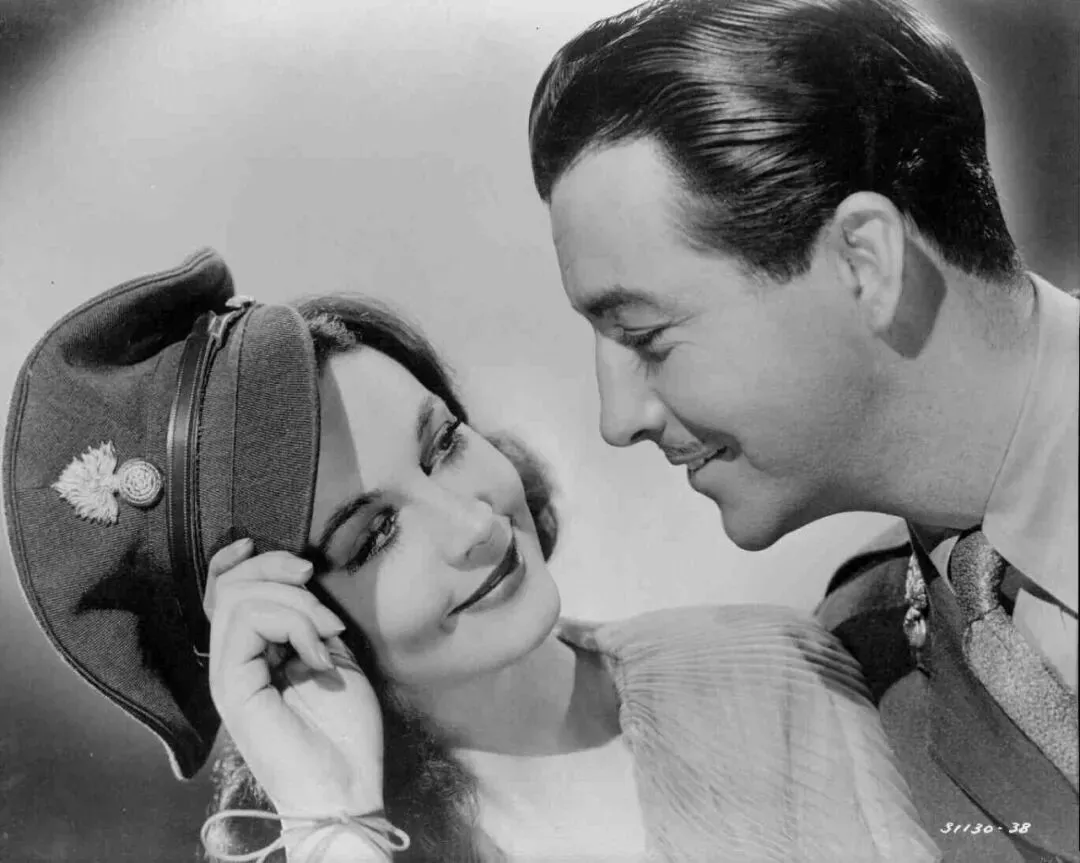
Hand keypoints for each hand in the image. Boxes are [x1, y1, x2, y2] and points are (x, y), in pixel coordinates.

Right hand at [204, 539, 384, 818]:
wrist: (346, 782)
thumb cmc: (345, 728)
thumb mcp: (331, 654)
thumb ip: (307, 617)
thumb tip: (299, 576)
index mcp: (253, 651)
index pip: (225, 590)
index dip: (242, 559)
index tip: (280, 550)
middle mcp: (232, 659)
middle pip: (229, 583)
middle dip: (279, 569)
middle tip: (319, 589)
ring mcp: (227, 672)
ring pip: (239, 597)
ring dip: (295, 603)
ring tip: (326, 637)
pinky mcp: (230, 684)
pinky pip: (248, 621)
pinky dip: (292, 624)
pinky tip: (316, 655)